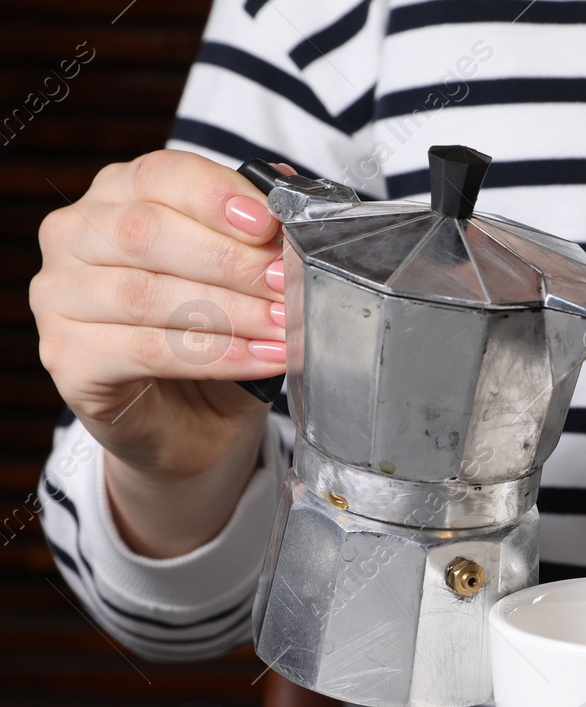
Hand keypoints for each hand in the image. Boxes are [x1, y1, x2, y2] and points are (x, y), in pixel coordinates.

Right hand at [30, 149, 288, 556]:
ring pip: (147, 294)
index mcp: (116, 196)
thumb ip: (254, 240)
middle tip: (288, 283)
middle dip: (230, 259)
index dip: (216, 196)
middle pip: (147, 232)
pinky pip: (148, 350)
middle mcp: (74, 237)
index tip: (270, 223)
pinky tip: (262, 358)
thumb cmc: (214, 333)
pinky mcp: (68, 356)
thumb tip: (293, 213)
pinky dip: (217, 355)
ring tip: (285, 325)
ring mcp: (60, 297)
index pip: (160, 174)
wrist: (190, 421)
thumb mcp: (238, 276)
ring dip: (231, 311)